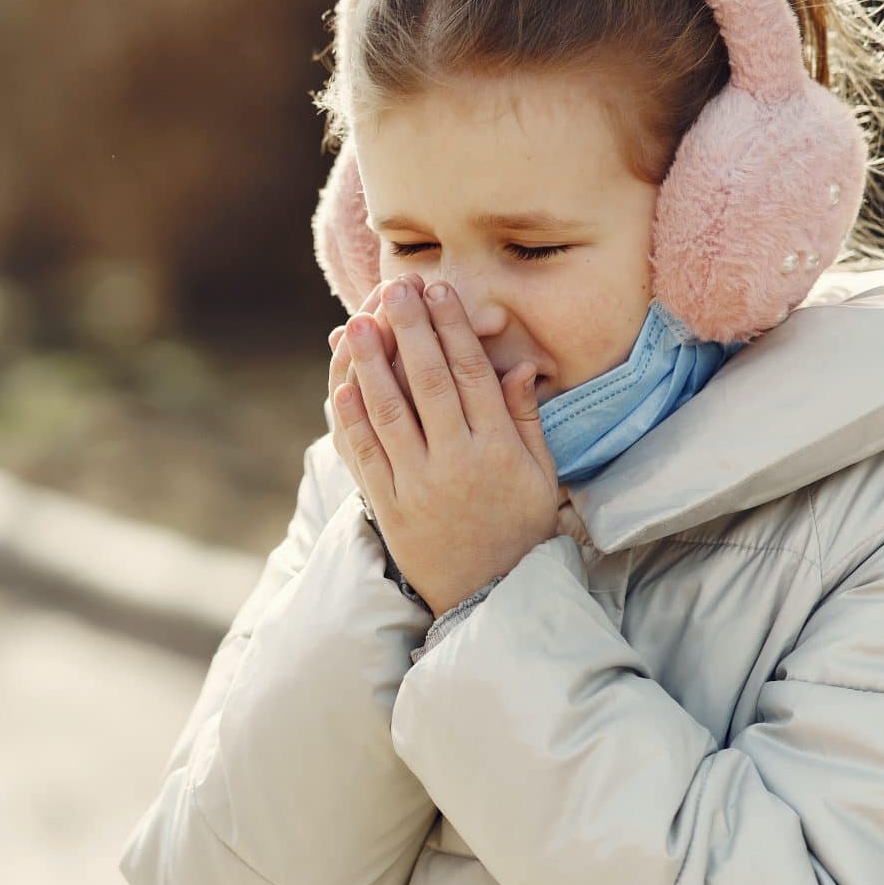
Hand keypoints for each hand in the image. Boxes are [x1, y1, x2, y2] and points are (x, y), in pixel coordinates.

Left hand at [327, 272, 560, 615]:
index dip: (453, 329)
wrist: (489, 597)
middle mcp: (457, 464)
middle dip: (410, 330)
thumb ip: (526, 421)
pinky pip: (366, 455)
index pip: (472, 375)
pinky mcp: (389, 508)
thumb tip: (520, 366)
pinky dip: (352, 418)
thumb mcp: (540, 476)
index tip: (439, 292)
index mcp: (498, 450)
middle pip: (428, 383)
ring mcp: (419, 486)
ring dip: (371, 364)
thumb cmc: (520, 530)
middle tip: (395, 288)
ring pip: (390, 413)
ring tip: (358, 323)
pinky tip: (343, 384)